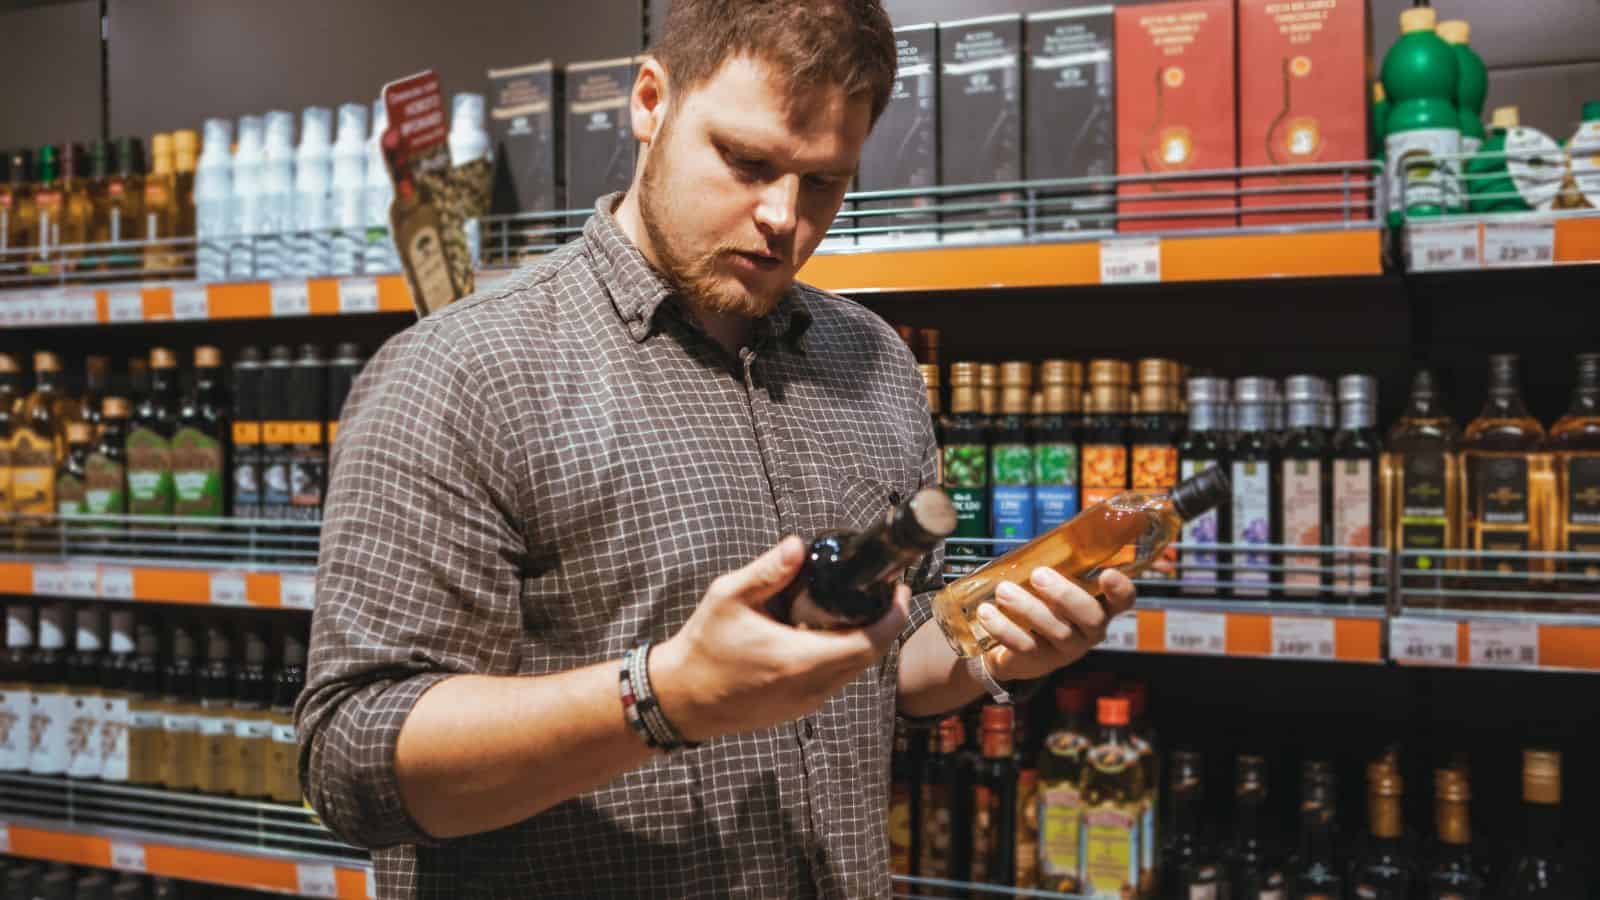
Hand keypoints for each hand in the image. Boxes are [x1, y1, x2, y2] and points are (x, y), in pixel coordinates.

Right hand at [651, 536, 909, 742]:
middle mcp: (810, 687)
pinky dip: (841, 656)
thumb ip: (766, 572)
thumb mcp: (727, 598)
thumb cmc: (703, 647)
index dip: (893, 617)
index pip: (869, 643)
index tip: (897, 590)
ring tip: (854, 607)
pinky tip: (823, 633)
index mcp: (799, 660)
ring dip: (863, 641)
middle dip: (883, 624)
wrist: (681, 699)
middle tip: (883, 592)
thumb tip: (798, 546)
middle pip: (870, 657)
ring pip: (853, 671)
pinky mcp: (798, 708)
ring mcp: (806, 702)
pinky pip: (835, 681)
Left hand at [976, 568, 1135, 682]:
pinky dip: (1004, 628)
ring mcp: (1066, 649)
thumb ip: (1051, 567)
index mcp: (1098, 605)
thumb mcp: (1047, 584)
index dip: (1121, 589)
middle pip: (1091, 617)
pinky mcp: (1040, 662)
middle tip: (1038, 575)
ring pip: (1057, 631)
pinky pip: (1025, 646)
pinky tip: (987, 613)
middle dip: (1065, 595)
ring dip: (1028, 608)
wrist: (1008, 646)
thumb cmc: (1036, 603)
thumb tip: (1038, 545)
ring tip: (1003, 591)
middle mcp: (1089, 630)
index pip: (1123, 600)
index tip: (1107, 573)